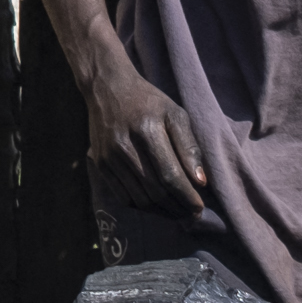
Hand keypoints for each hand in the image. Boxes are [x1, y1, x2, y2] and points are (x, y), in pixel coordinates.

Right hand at [87, 74, 212, 220]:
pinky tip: (157, 206)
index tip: (200, 208)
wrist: (107, 88)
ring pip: (139, 198)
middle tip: (192, 214)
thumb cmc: (148, 101)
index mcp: (147, 131)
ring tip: (178, 212)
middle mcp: (125, 147)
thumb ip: (189, 147)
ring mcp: (109, 158)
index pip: (170, 176)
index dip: (187, 196)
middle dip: (177, 208)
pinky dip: (143, 207)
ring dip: (162, 211)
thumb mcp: (175, 114)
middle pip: (155, 191)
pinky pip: (123, 197)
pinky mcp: (100, 164)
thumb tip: (200, 182)